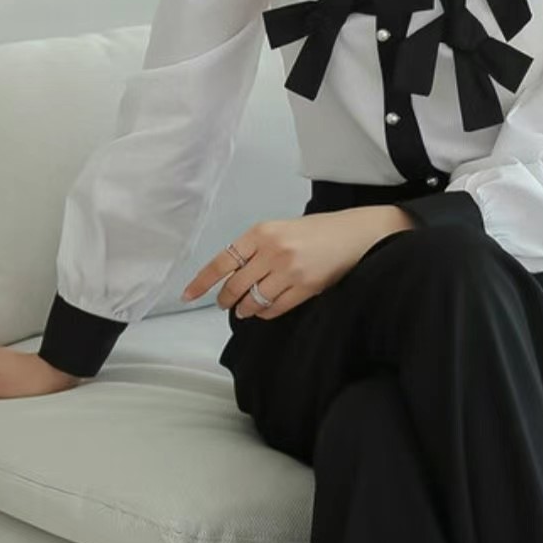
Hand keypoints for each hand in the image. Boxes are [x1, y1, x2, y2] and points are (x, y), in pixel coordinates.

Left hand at [181, 205, 415, 320]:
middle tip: (225, 303)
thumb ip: (257, 248)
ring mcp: (289, 270)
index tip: (188, 295)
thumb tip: (233, 276)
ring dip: (245, 309)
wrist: (355, 234)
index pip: (223, 261)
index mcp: (262, 232)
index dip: (203, 281)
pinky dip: (265, 312)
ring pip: (254, 300)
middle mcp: (272, 250)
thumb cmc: (317, 231)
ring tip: (245, 309)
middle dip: (226, 299)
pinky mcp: (305, 287)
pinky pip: (275, 308)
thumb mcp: (281, 229)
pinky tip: (264, 310)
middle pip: (236, 285)